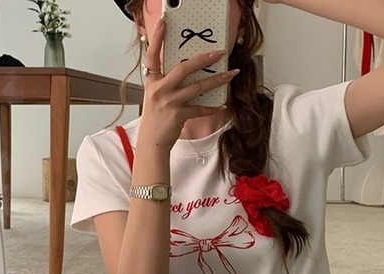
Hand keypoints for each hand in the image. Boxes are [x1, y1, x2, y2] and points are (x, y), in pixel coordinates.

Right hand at [137, 16, 238, 150]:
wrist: (152, 140)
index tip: (164, 22)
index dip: (157, 37)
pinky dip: (212, 107)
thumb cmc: (156, 117)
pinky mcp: (178, 115)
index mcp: (152, 81)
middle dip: (203, 59)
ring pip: (197, 87)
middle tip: (219, 53)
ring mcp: (169, 102)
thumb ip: (167, 81)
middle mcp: (159, 89)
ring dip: (216, 80)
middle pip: (183, 68)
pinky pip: (200, 108)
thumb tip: (188, 69)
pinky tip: (222, 104)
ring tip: (230, 74)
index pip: (152, 55)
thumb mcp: (156, 95)